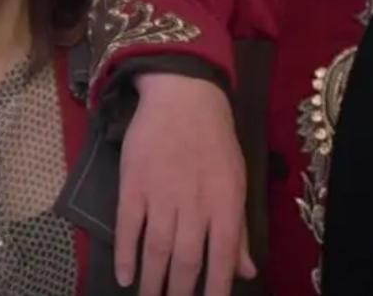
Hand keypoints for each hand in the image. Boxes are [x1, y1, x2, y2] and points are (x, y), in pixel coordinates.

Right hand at [115, 72, 256, 295]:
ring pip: (156, 249)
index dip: (215, 291)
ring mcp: (161, 193)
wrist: (183, 96)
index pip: (222, 258)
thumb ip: (239, 229)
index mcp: (225, 202)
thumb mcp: (236, 180)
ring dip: (152, 282)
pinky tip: (125, 276)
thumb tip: (247, 271)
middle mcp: (194, 202)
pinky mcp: (133, 184)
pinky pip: (128, 226)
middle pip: (186, 260)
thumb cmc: (215, 141)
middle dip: (180, 293)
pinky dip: (126, 254)